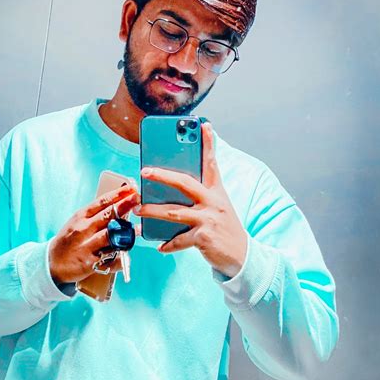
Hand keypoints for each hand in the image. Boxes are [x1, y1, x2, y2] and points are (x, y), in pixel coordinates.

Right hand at [49, 184, 139, 283]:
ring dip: (126, 232)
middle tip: (139, 198)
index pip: (102, 201)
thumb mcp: (78, 222)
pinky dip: (121, 258)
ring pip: (111, 235)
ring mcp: (87, 245)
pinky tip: (126, 256)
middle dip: (126, 205)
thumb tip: (120, 203)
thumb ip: (97, 214)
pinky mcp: (90, 262)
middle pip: (109, 215)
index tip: (132, 188)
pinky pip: (110, 259)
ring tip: (136, 229)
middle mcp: (84, 228)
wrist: (52, 263)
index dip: (119, 194)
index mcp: (82, 216)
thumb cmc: (70, 239)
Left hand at [133, 122, 247, 277]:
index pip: (211, 163)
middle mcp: (212, 202)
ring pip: (174, 212)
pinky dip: (167, 244)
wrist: (242, 254)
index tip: (204, 125)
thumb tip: (173, 188)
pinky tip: (158, 245)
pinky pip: (179, 239)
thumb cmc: (224, 227)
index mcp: (216, 191)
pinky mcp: (204, 237)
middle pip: (184, 183)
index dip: (208, 143)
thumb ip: (200, 195)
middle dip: (162, 176)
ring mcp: (208, 219)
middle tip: (144, 171)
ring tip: (138, 209)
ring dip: (152, 211)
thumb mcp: (217, 206)